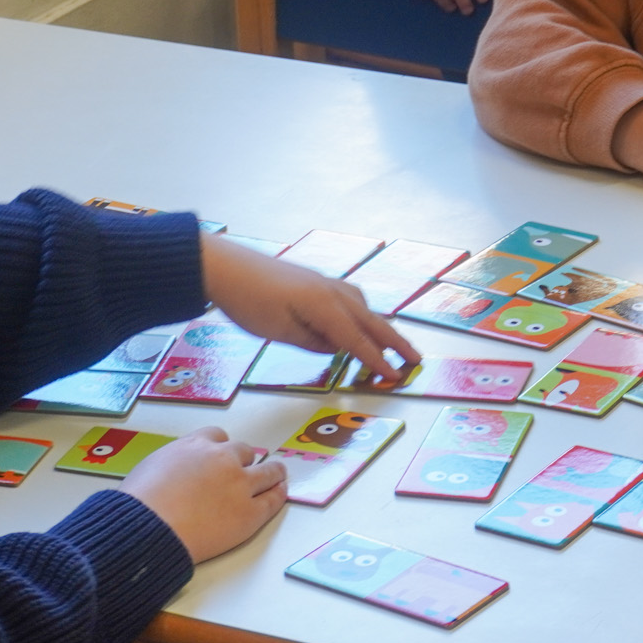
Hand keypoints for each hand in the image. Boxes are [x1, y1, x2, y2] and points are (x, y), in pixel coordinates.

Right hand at [120, 427, 285, 562]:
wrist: (148, 529)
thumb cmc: (139, 502)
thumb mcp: (151, 466)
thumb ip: (172, 463)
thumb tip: (175, 473)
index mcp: (195, 445)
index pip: (217, 436)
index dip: (221, 447)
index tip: (222, 455)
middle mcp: (222, 459)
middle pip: (243, 451)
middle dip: (244, 459)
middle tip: (246, 469)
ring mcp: (240, 485)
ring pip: (268, 471)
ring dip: (274, 471)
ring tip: (279, 473)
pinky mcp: (250, 513)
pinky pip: (272, 500)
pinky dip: (278, 494)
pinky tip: (280, 492)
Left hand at [201, 235, 421, 379]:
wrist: (225, 266)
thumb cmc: (248, 301)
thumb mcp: (279, 331)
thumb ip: (312, 342)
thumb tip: (336, 348)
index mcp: (324, 306)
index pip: (358, 339)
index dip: (378, 360)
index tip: (397, 377)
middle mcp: (331, 291)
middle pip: (371, 320)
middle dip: (395, 342)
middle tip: (416, 360)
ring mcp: (324, 283)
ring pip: (363, 306)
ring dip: (381, 326)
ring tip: (393, 345)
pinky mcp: (314, 281)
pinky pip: (350, 298)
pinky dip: (363, 312)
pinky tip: (358, 319)